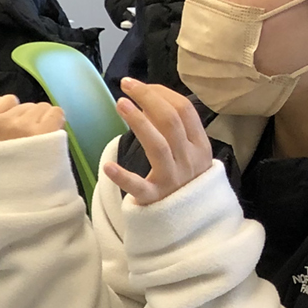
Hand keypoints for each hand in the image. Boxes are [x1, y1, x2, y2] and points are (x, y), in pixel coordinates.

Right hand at [0, 94, 66, 144]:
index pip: (7, 101)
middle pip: (27, 106)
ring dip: (45, 124)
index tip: (17, 135)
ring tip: (40, 147)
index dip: (16, 116)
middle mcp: (0, 122)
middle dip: (30, 121)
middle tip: (30, 146)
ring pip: (43, 109)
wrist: (13, 205)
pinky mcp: (42, 132)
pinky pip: (56, 113)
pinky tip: (51, 143)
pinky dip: (57, 125)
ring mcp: (21, 126)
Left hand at [101, 78, 212, 206]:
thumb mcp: (190, 154)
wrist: (190, 223)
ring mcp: (172, 180)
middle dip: (148, 98)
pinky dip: (122, 176)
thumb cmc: (183, 181)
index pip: (185, 111)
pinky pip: (138, 186)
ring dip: (138, 122)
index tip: (140, 84)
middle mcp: (189, 161)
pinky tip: (107, 166)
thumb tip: (152, 98)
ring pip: (157, 145)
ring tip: (120, 104)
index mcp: (200, 146)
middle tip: (126, 85)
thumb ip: (176, 130)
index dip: (162, 93)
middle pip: (171, 121)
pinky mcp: (154, 199)